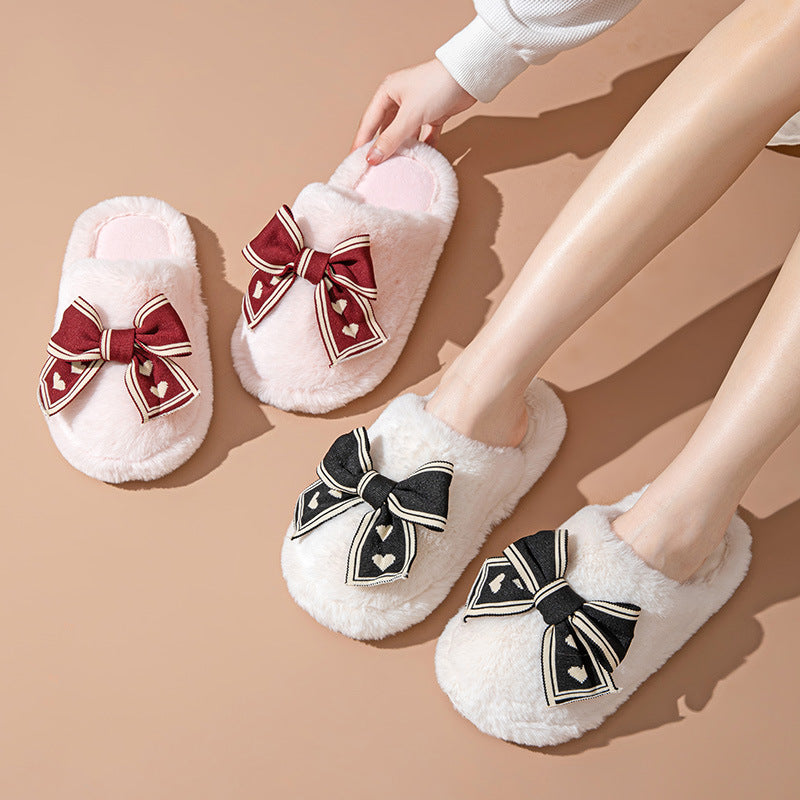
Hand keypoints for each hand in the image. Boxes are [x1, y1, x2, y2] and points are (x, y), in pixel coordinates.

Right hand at [352, 59, 475, 164]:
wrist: (468, 76)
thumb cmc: (436, 86)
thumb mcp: (410, 115)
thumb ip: (391, 139)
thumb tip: (372, 158)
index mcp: (387, 92)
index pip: (369, 122)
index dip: (361, 143)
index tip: (354, 162)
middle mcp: (399, 99)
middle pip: (385, 129)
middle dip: (382, 148)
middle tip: (375, 168)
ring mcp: (417, 107)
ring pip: (405, 133)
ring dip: (403, 148)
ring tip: (397, 167)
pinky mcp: (434, 114)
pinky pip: (424, 134)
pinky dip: (423, 146)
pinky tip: (421, 158)